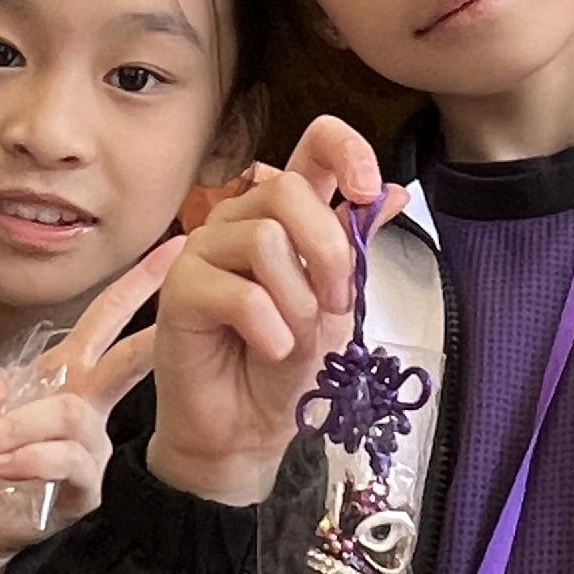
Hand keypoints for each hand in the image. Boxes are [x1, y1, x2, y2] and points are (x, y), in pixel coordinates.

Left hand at [0, 243, 173, 573]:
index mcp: (67, 372)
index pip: (109, 318)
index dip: (140, 283)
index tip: (178, 247)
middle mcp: (89, 406)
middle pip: (129, 359)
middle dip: (151, 331)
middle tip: (181, 308)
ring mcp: (91, 449)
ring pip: (73, 416)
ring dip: (19, 423)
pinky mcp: (83, 491)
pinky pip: (67, 463)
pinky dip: (28, 457)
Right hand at [144, 117, 387, 508]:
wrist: (247, 429)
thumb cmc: (287, 366)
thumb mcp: (339, 302)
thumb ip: (355, 246)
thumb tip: (393, 194)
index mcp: (285, 214)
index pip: (312, 145)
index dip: (346, 151)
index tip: (370, 189)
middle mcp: (241, 220)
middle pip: (286, 190)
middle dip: (327, 253)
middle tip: (336, 305)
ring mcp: (204, 250)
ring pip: (265, 240)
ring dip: (298, 303)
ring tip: (292, 337)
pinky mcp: (180, 289)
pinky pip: (240, 293)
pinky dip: (271, 330)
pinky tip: (268, 349)